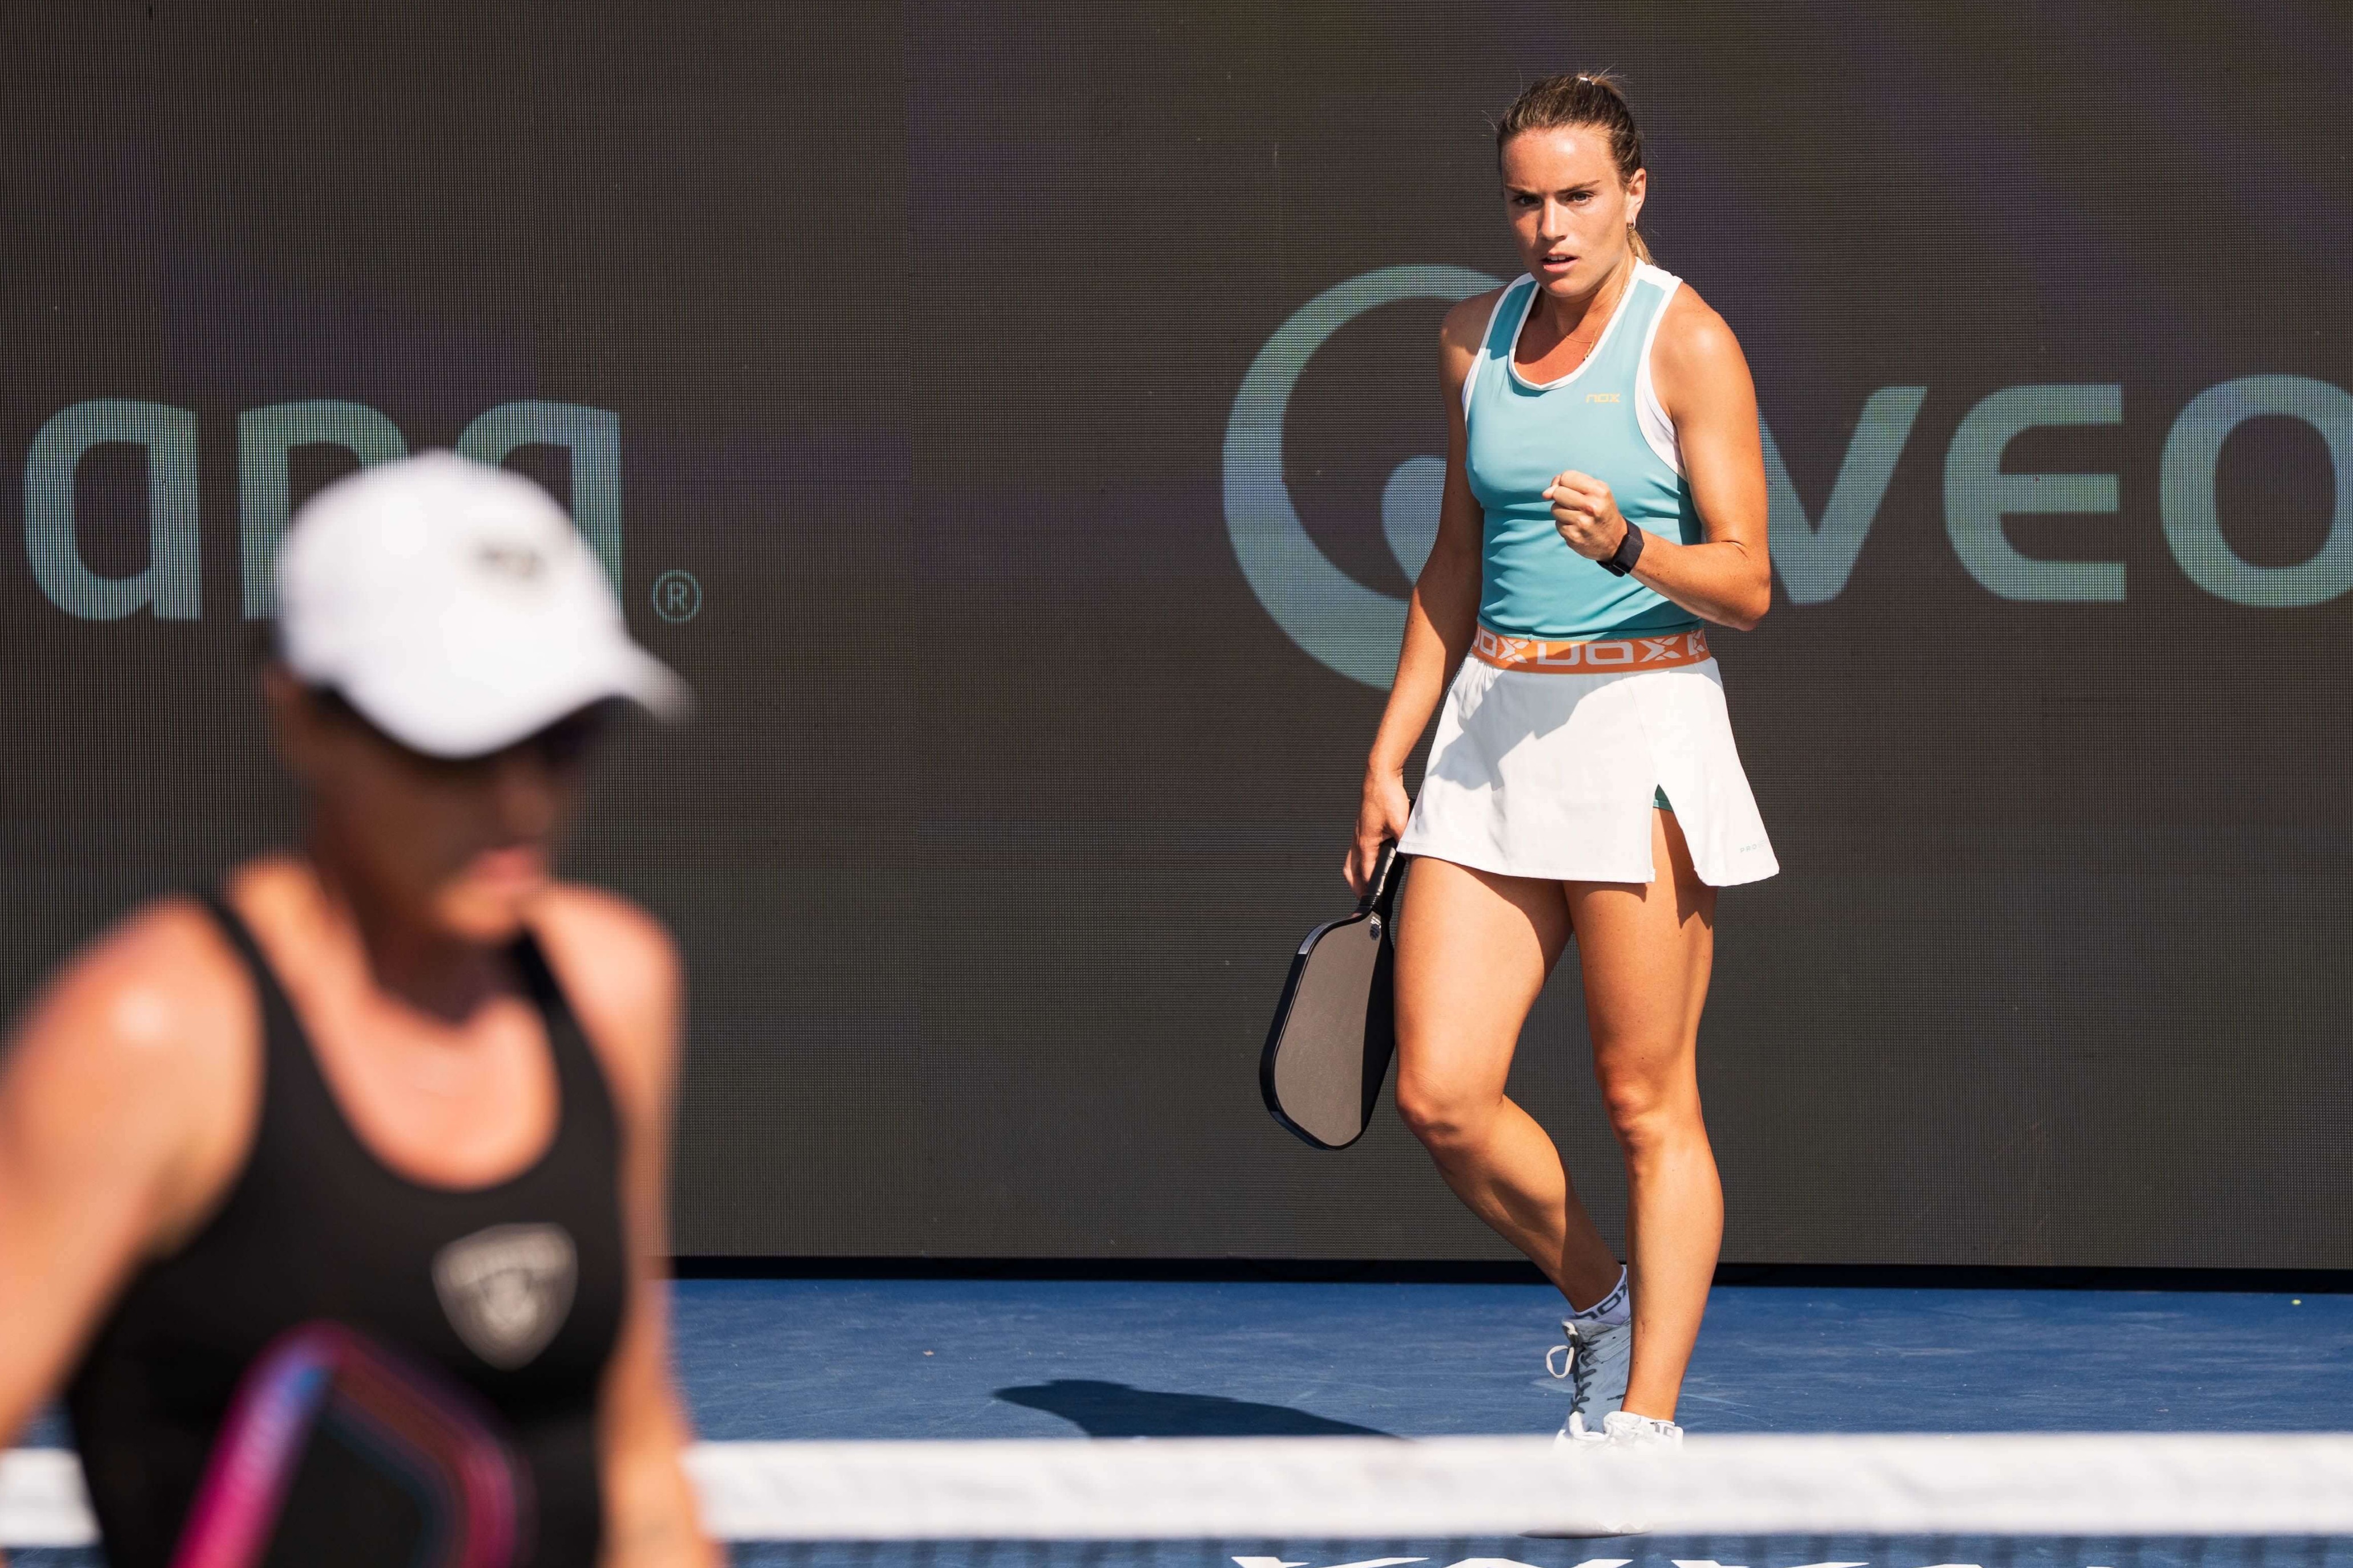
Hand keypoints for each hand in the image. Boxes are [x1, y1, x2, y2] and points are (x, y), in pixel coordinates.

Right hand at [1345, 770, 1411, 896]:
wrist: (1380, 775)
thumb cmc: (1386, 795)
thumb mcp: (1402, 824)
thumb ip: (1406, 843)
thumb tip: (1413, 857)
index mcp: (1365, 842)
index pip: (1365, 873)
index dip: (1370, 888)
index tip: (1376, 900)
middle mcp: (1358, 838)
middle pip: (1350, 870)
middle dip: (1356, 886)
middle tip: (1364, 897)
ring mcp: (1358, 832)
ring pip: (1351, 860)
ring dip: (1355, 874)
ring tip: (1364, 883)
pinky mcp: (1363, 825)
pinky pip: (1356, 849)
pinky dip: (1360, 860)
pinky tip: (1372, 859)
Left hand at [1544, 470, 1629, 560]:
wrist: (1615, 540)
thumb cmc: (1602, 510)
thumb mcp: (1596, 491)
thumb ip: (1571, 483)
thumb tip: (1546, 493)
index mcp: (1599, 491)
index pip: (1566, 477)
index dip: (1563, 482)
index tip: (1570, 489)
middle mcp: (1591, 506)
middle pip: (1557, 493)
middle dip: (1561, 497)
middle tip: (1575, 505)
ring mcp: (1582, 522)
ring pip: (1554, 508)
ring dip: (1561, 512)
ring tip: (1577, 516)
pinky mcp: (1573, 536)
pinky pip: (1557, 524)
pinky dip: (1564, 525)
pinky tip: (1576, 527)